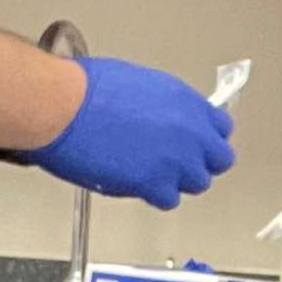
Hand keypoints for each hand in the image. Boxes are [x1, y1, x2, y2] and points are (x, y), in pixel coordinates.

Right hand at [29, 55, 236, 206]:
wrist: (61, 107)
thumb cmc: (84, 89)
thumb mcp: (137, 82)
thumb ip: (161, 105)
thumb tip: (160, 116)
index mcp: (185, 101)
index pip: (221, 127)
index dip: (207, 137)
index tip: (197, 142)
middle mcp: (189, 131)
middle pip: (220, 159)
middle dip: (200, 162)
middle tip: (178, 162)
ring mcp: (176, 159)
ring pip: (197, 183)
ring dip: (177, 180)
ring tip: (152, 173)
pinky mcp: (155, 183)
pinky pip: (168, 199)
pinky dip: (154, 195)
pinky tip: (136, 184)